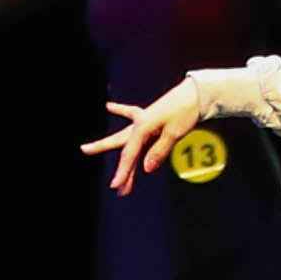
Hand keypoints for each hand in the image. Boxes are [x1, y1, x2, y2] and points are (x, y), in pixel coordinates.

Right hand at [88, 78, 220, 193]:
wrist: (197, 93)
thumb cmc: (186, 111)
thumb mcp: (174, 133)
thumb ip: (159, 151)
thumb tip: (146, 168)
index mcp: (143, 127)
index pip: (130, 154)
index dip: (123, 172)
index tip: (116, 186)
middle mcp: (140, 123)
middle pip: (121, 143)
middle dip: (102, 148)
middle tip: (84, 149)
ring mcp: (144, 119)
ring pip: (125, 137)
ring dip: (114, 147)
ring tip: (87, 148)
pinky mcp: (150, 117)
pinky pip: (132, 113)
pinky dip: (121, 110)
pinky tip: (109, 107)